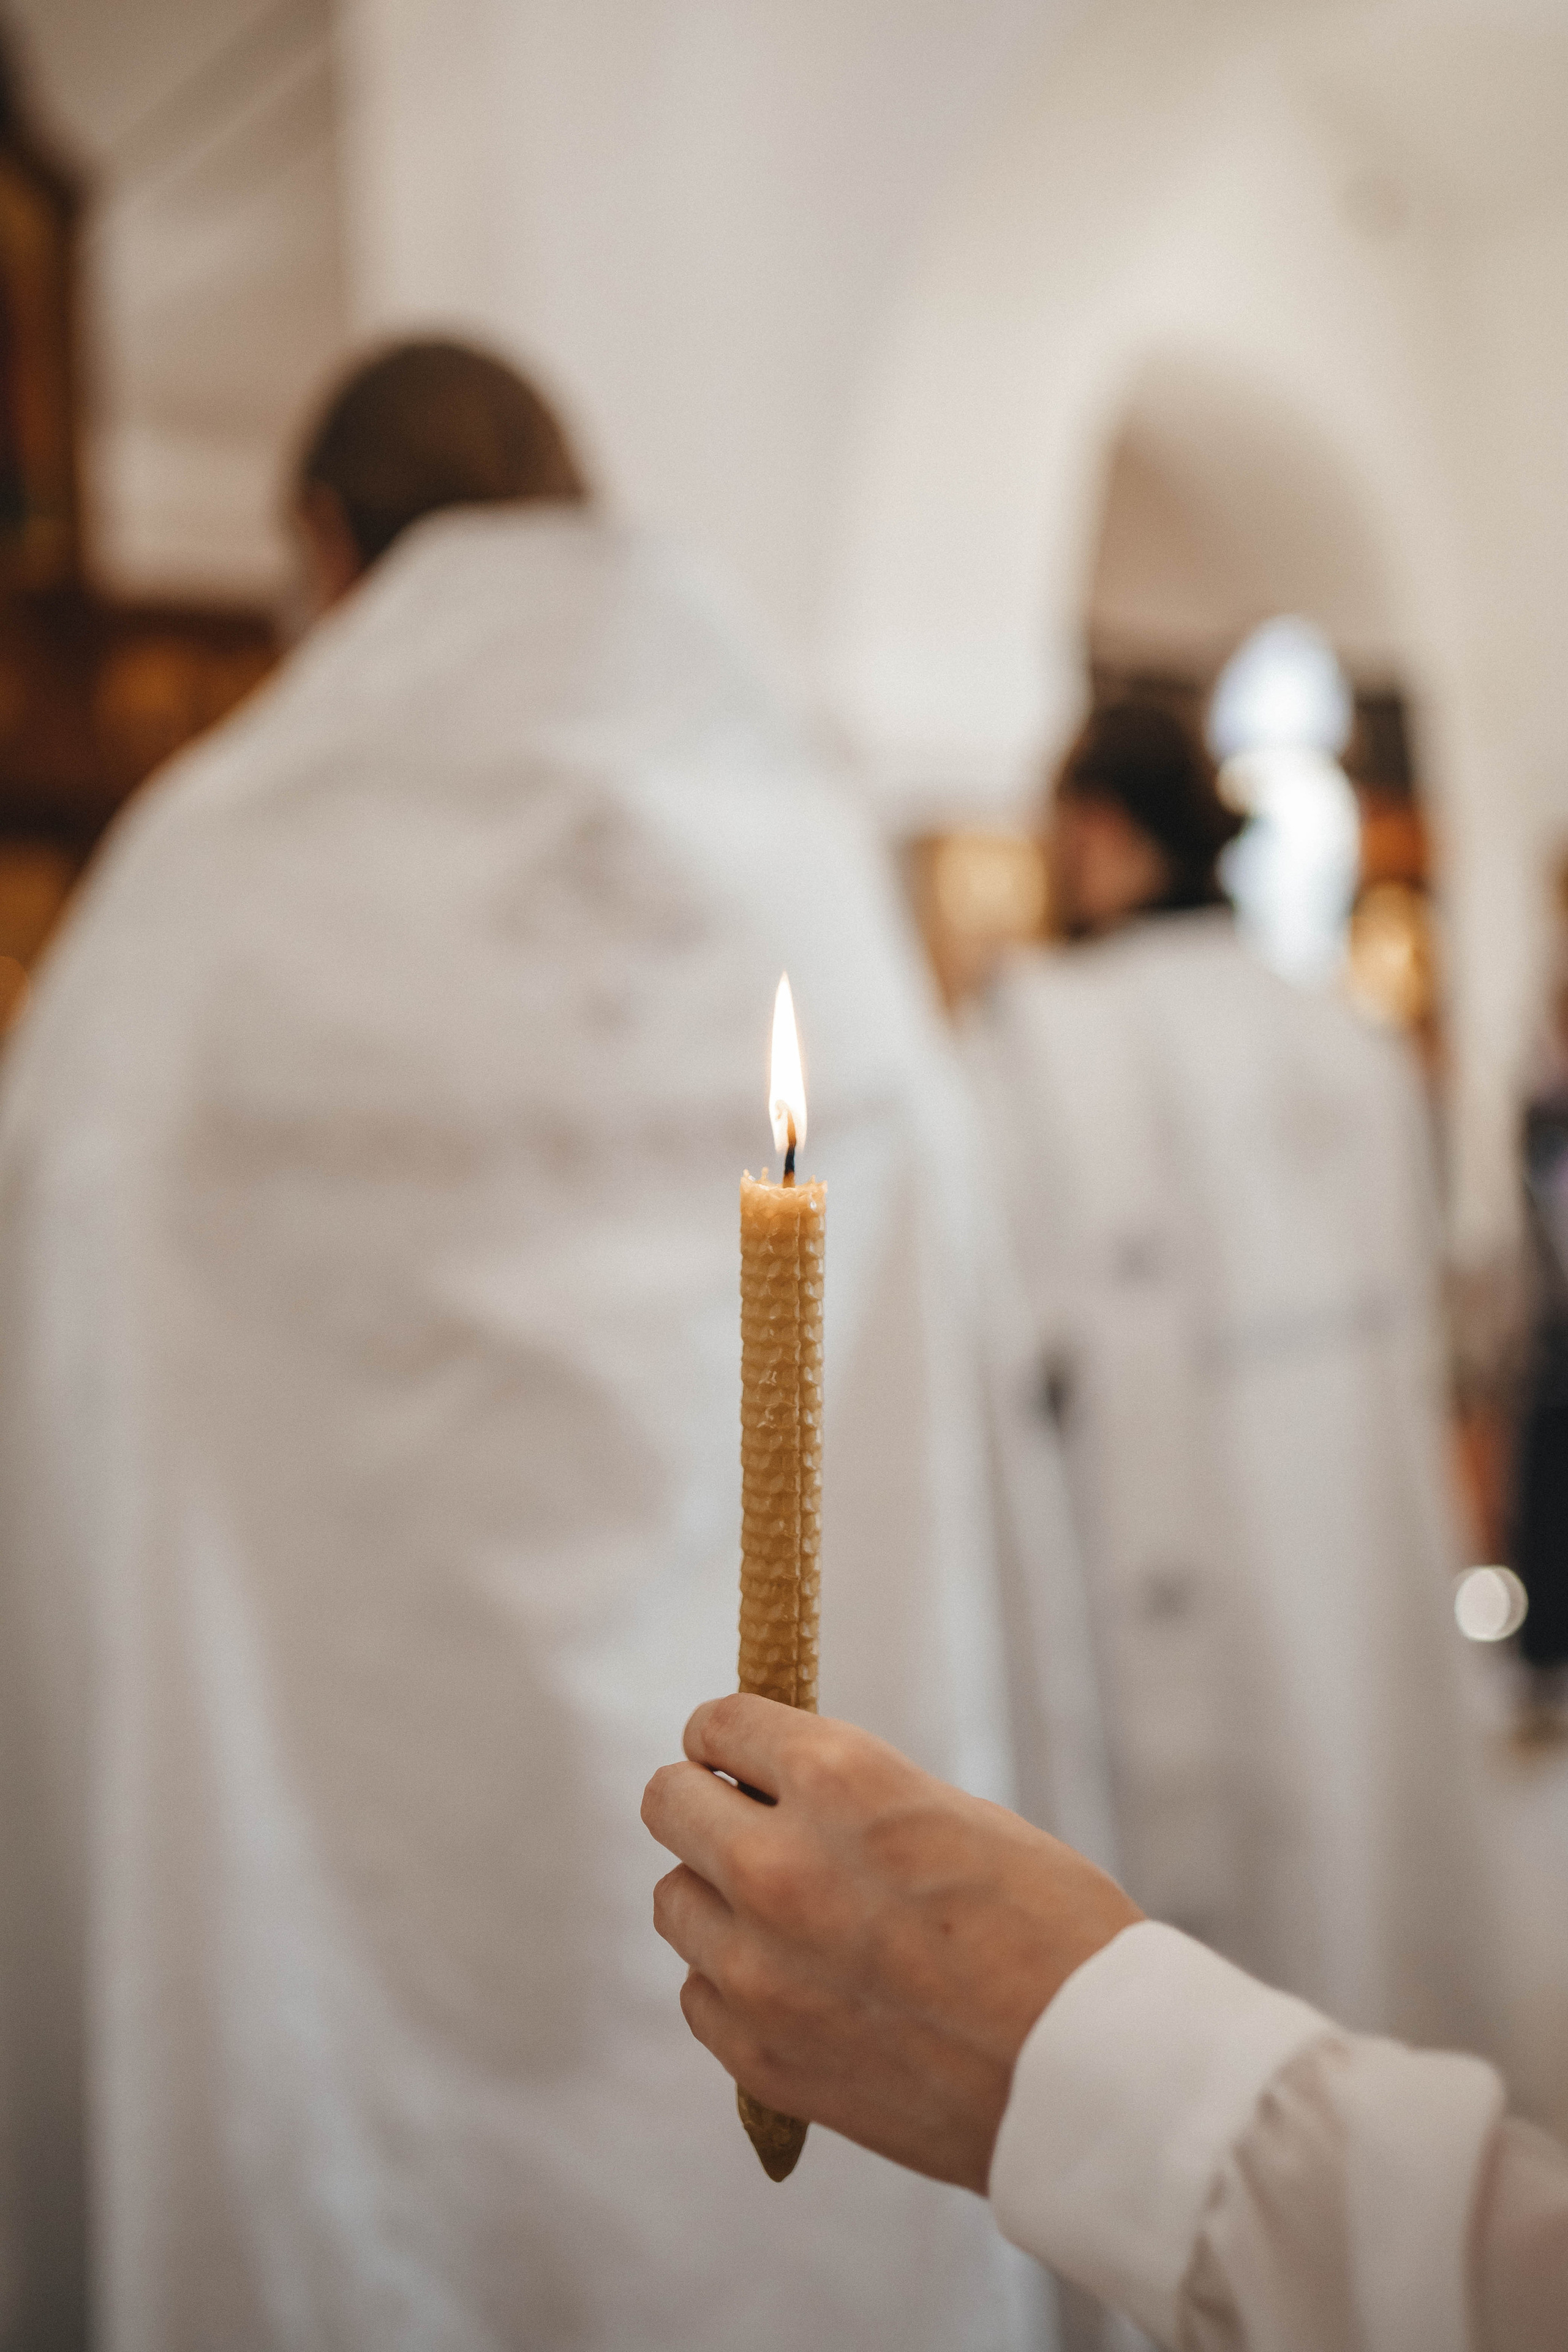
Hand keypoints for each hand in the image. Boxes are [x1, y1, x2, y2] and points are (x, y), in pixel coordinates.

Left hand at [642, 1695, 1140, 2190]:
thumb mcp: (955, 1815)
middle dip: (703, 1802)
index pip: (719, 1724)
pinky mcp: (759, 2054)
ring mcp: (758, 1969)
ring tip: (785, 1917)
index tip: (741, 1754)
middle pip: (666, 1803)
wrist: (1092, 2075)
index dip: (731, 1737)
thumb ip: (853, 1801)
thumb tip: (781, 1790)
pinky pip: (699, 1994)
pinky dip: (733, 1984)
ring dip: (716, 1897)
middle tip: (746, 1822)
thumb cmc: (1053, 1932)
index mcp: (839, 1781)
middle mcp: (777, 1865)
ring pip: (675, 1901)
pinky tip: (796, 1987)